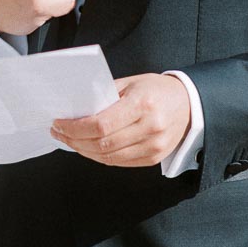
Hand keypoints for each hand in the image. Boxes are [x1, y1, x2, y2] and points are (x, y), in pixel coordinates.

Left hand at [51, 72, 190, 167]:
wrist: (189, 103)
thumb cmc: (157, 90)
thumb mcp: (130, 83)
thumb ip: (105, 97)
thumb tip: (76, 111)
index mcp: (143, 104)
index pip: (101, 124)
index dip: (75, 128)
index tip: (59, 124)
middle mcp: (150, 127)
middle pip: (102, 143)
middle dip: (74, 140)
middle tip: (58, 133)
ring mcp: (154, 146)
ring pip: (109, 157)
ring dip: (84, 151)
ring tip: (69, 141)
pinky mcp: (154, 158)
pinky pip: (119, 163)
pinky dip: (100, 157)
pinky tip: (88, 148)